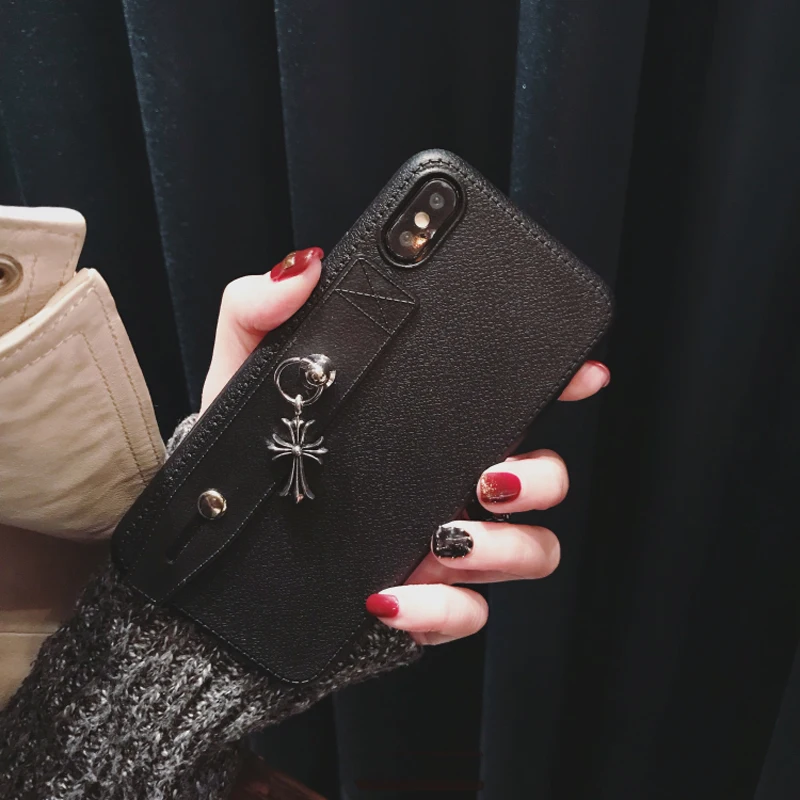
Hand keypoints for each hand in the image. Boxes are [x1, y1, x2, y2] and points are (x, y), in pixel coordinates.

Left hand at [201, 248, 609, 645]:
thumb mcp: (243, 376)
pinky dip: (442, 610)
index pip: (514, 401)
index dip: (561, 385)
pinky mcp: (422, 599)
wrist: (219, 544)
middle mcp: (451, 483)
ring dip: (503, 548)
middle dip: (540, 478)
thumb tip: (301, 268)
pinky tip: (392, 595)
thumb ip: (258, 311)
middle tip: (488, 476)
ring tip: (445, 535)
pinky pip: (466, 616)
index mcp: (427, 426)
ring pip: (529, 552)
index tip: (581, 374)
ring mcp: (445, 545)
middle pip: (545, 479)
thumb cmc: (247, 455)